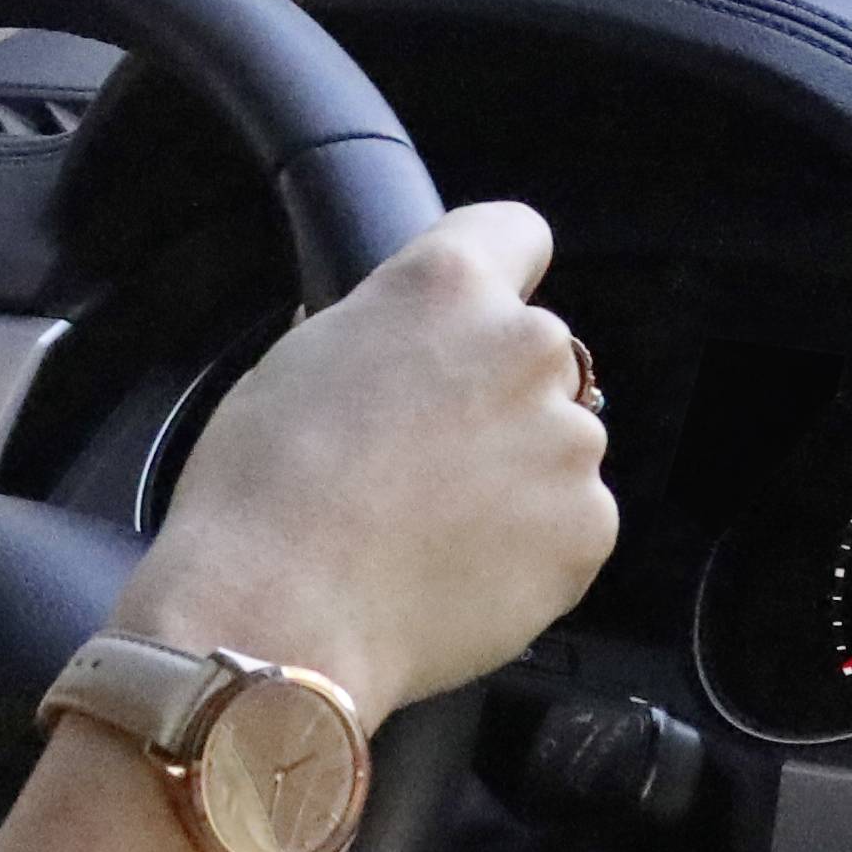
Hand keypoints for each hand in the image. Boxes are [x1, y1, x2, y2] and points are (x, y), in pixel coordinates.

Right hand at [121, 202, 612, 723]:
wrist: (279, 619)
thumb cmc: (262, 494)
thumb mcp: (297, 362)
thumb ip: (376, 334)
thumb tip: (393, 346)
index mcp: (445, 287)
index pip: (517, 233)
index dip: (495, 274)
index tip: (476, 318)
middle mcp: (523, 347)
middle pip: (536, 355)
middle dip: (495, 396)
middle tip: (422, 457)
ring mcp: (566, 441)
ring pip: (556, 444)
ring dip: (516, 474)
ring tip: (429, 530)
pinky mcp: (588, 527)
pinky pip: (571, 524)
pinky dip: (531, 547)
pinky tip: (456, 572)